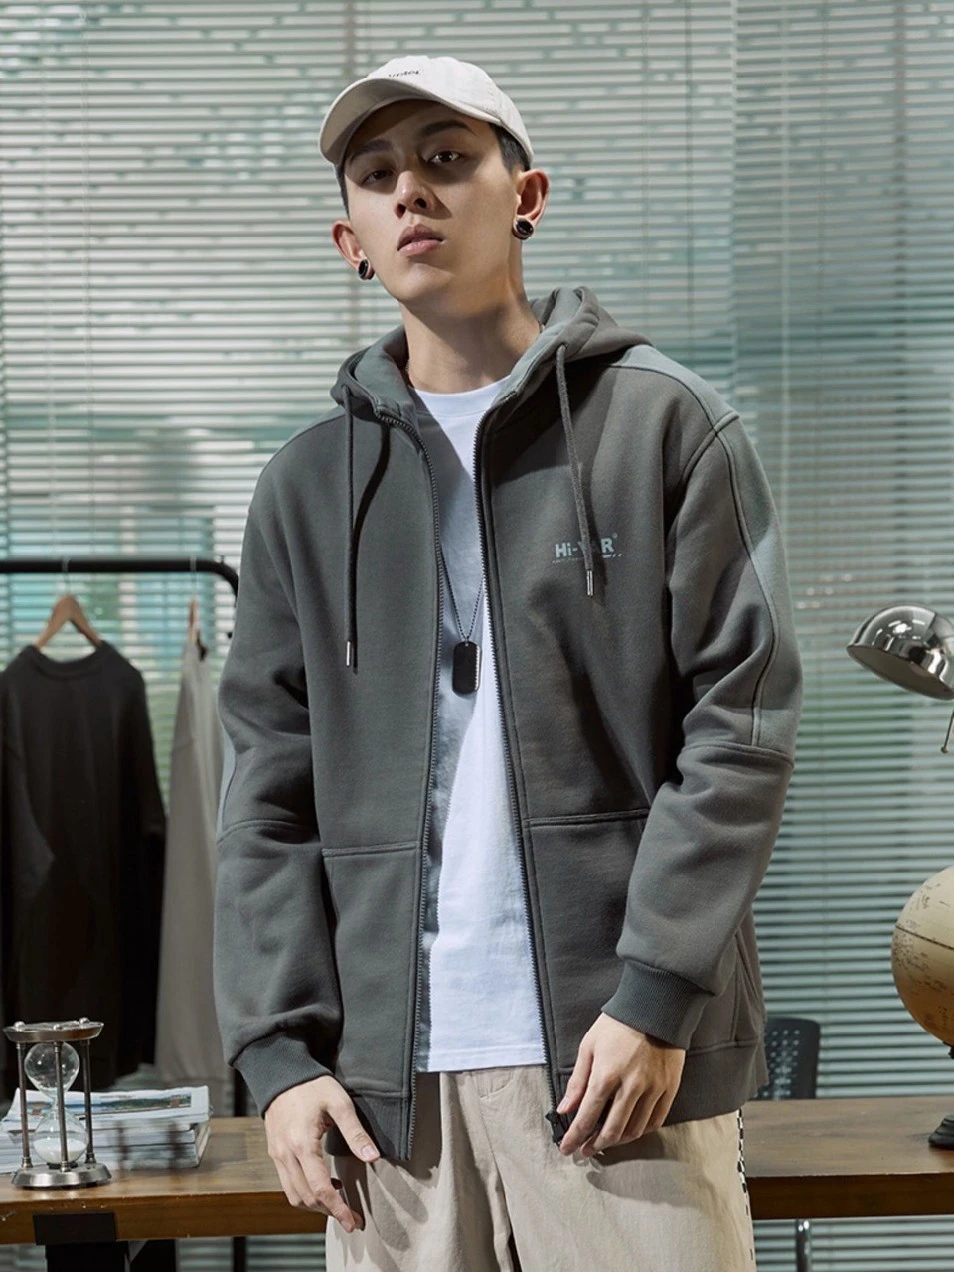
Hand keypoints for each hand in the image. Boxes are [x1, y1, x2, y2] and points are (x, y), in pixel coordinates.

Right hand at [264, 1073, 380, 1231]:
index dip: (338, 1209)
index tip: (353, 1222)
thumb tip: (373, 1158)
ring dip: (315, 1205)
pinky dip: (304, 1192)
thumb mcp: (339, 1103)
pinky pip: (287, 1184)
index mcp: (302, 1144)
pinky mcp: (274, 1153)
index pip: (320, 1189)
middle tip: (351, 1218)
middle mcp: (285, 1155)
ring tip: (339, 1201)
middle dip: (329, 1212)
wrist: (281, 1072)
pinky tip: (323, 1184)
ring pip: (293, 1195)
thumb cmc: (312, 1085)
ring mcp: (277, 1155)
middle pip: (306, 1198)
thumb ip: (356, 1133)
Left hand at [556, 1013, 685, 1156]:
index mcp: (606, 1075)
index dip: (575, 1137)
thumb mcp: (589, 1046)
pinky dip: (641, 1131)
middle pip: (612, 1130)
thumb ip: (577, 1081)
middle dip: (595, 1145)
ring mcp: (652, 1089)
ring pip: (634, 1130)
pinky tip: (630, 1131)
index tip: (567, 1149)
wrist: (655, 1008)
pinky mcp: (669, 1089)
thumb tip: (565, 1109)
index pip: (587, 1116)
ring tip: (606, 1142)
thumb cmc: (617, 1025)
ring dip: (617, 1141)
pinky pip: (655, 1121)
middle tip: (586, 1150)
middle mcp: (630, 1087)